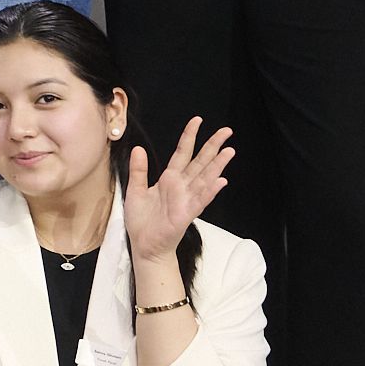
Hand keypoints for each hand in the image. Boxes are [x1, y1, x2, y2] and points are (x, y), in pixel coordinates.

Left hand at [124, 118, 234, 263]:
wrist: (144, 245)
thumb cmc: (142, 220)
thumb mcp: (135, 190)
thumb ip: (138, 170)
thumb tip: (138, 148)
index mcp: (169, 179)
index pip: (182, 153)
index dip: (189, 136)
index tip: (197, 120)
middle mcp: (181, 186)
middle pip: (200, 162)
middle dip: (213, 146)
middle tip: (227, 131)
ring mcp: (186, 199)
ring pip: (205, 178)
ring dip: (217, 165)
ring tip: (229, 151)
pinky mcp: (186, 214)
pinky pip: (200, 200)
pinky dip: (210, 190)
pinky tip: (220, 180)